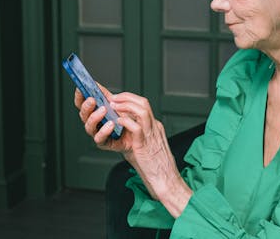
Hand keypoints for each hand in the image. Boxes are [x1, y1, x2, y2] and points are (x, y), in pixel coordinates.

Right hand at [74, 83, 131, 152]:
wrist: (136, 134)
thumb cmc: (125, 119)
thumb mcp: (116, 103)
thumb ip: (105, 95)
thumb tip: (96, 84)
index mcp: (94, 111)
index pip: (82, 103)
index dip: (79, 96)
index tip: (80, 89)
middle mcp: (93, 122)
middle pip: (83, 114)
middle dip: (86, 106)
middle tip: (92, 100)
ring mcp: (97, 132)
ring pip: (89, 126)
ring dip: (94, 117)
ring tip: (103, 110)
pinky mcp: (104, 142)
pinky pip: (100, 138)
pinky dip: (104, 131)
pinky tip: (111, 124)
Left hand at [74, 86, 191, 216]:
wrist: (167, 181)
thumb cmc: (155, 168)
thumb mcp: (145, 146)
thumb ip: (136, 136)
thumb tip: (121, 129)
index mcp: (154, 127)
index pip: (143, 105)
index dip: (128, 98)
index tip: (115, 97)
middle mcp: (154, 127)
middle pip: (143, 103)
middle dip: (125, 97)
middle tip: (112, 98)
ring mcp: (152, 135)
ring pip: (142, 110)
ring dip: (125, 105)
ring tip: (113, 106)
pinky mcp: (145, 146)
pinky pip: (137, 128)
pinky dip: (126, 122)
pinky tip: (117, 122)